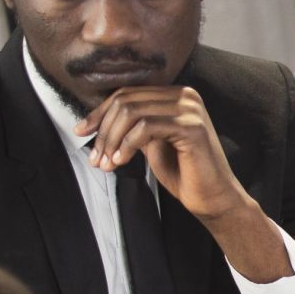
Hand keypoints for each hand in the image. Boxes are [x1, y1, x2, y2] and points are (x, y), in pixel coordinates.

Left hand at [78, 86, 252, 223]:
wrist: (213, 198)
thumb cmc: (184, 173)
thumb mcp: (151, 144)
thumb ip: (133, 126)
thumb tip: (98, 119)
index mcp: (176, 95)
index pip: (127, 94)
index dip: (100, 113)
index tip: (82, 132)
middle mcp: (185, 96)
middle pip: (126, 101)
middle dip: (103, 130)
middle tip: (95, 157)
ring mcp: (190, 110)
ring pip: (132, 113)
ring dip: (112, 139)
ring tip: (106, 163)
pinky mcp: (192, 127)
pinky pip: (146, 128)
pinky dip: (127, 145)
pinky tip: (121, 161)